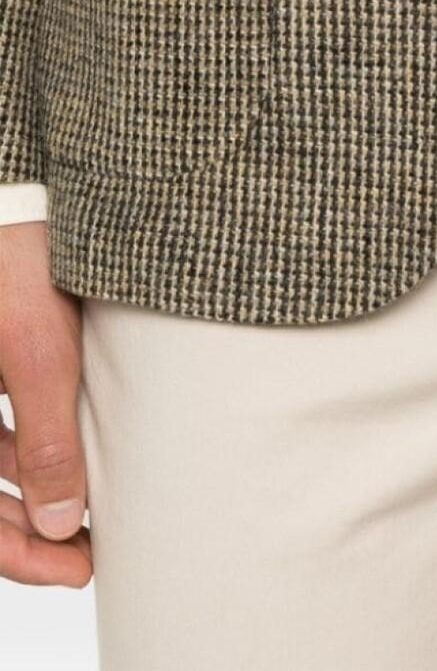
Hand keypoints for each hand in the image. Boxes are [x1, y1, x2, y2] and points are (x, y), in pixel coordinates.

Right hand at [0, 221, 90, 587]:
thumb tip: (59, 522)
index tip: (72, 569)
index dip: (15, 553)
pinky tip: (71, 471)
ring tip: (89, 521)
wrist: (20, 197)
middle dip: (28, 536)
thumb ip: (46, 436)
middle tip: (88, 557)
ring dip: (31, 500)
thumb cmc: (18, 262)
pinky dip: (28, 459)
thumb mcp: (37, 350)